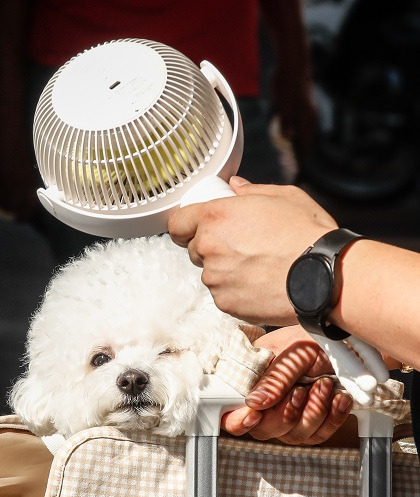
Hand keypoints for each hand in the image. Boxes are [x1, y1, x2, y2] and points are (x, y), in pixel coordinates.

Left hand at [168, 180, 337, 325]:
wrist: (324, 277)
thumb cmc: (306, 234)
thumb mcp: (284, 197)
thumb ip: (251, 191)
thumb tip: (234, 187)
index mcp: (215, 217)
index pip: (177, 223)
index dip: (186, 225)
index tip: (194, 228)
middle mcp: (208, 248)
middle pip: (194, 249)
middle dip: (211, 247)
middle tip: (241, 246)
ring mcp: (215, 279)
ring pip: (210, 274)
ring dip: (225, 271)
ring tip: (257, 267)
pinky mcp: (225, 304)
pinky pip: (223, 295)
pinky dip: (236, 291)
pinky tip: (260, 284)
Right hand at [221, 326, 353, 444]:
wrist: (345, 341)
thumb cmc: (313, 340)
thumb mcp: (293, 353)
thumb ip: (275, 378)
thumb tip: (253, 403)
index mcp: (251, 382)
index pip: (230, 412)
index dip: (238, 420)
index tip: (254, 414)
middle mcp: (267, 403)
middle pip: (263, 431)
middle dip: (286, 414)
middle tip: (301, 389)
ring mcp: (290, 415)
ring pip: (294, 436)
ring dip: (313, 412)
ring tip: (325, 385)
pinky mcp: (314, 423)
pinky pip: (319, 435)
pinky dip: (332, 418)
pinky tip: (339, 397)